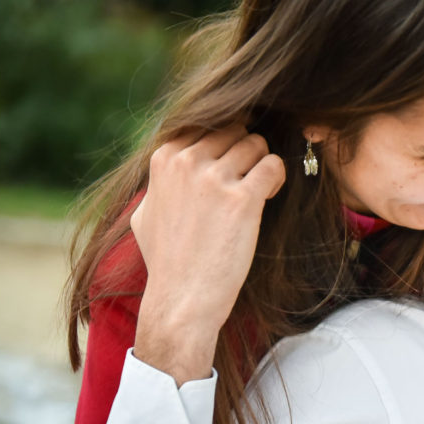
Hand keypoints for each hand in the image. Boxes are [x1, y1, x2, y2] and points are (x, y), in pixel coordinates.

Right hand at [132, 125, 285, 383]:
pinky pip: (273, 165)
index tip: (230, 167)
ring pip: (256, 143)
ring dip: (262, 163)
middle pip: (234, 130)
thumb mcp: (146, 213)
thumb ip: (159, 184)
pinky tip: (268, 196)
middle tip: (248, 180)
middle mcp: (186, 161)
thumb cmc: (167, 262)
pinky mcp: (242, 198)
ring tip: (258, 191)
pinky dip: (277, 177)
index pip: (205, 125)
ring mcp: (214, 178)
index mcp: (164, 158)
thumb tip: (169, 167)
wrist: (182, 299)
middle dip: (246, 151)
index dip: (224, 144)